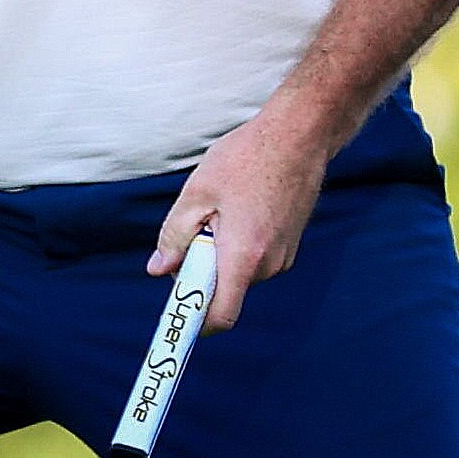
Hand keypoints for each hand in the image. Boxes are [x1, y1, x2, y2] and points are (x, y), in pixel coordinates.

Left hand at [148, 106, 329, 332]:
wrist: (299, 136)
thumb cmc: (247, 158)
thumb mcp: (198, 192)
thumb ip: (176, 236)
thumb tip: (159, 269)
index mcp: (243, 256)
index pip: (220, 316)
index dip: (195, 322)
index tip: (176, 313)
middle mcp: (268, 265)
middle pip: (225, 291)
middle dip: (202, 270)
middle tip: (195, 229)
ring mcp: (283, 256)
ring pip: (239, 272)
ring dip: (221, 253)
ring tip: (223, 209)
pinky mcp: (290, 245)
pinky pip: (255, 259)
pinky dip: (239, 245)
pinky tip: (241, 206)